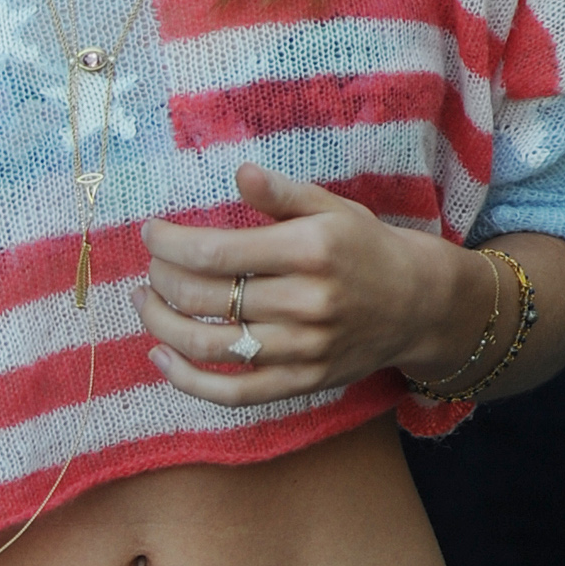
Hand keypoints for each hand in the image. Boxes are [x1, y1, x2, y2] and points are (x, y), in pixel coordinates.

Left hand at [141, 162, 492, 404]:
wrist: (419, 305)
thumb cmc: (365, 249)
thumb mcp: (332, 209)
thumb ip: (282, 194)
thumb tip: (239, 173)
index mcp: (309, 250)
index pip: (215, 252)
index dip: (169, 244)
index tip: (150, 233)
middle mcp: (306, 302)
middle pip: (204, 299)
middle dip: (161, 280)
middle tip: (150, 268)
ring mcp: (303, 348)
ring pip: (210, 346)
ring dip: (161, 326)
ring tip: (145, 304)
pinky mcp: (302, 382)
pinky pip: (233, 392)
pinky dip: (187, 380)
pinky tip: (160, 357)